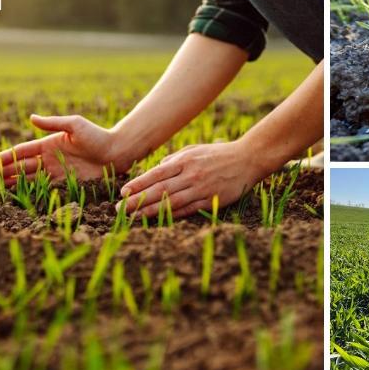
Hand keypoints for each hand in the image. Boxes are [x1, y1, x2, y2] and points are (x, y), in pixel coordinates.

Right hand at [0, 115, 130, 185]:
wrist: (118, 152)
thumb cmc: (98, 135)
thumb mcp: (75, 125)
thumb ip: (54, 124)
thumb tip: (31, 118)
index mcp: (50, 143)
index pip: (24, 151)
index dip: (8, 156)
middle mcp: (50, 158)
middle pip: (22, 166)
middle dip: (4, 172)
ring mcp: (57, 171)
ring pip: (30, 178)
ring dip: (12, 182)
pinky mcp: (67, 183)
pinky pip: (45, 188)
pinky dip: (31, 192)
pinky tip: (18, 196)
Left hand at [118, 140, 263, 218]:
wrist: (248, 158)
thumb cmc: (220, 154)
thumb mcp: (195, 150)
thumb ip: (175, 158)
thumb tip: (158, 167)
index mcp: (185, 160)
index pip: (156, 174)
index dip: (138, 184)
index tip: (123, 192)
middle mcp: (191, 174)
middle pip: (159, 190)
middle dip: (137, 200)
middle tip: (120, 208)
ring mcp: (201, 188)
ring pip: (171, 202)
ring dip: (150, 211)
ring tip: (134, 217)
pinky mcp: (211, 199)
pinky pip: (188, 209)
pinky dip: (172, 215)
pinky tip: (159, 220)